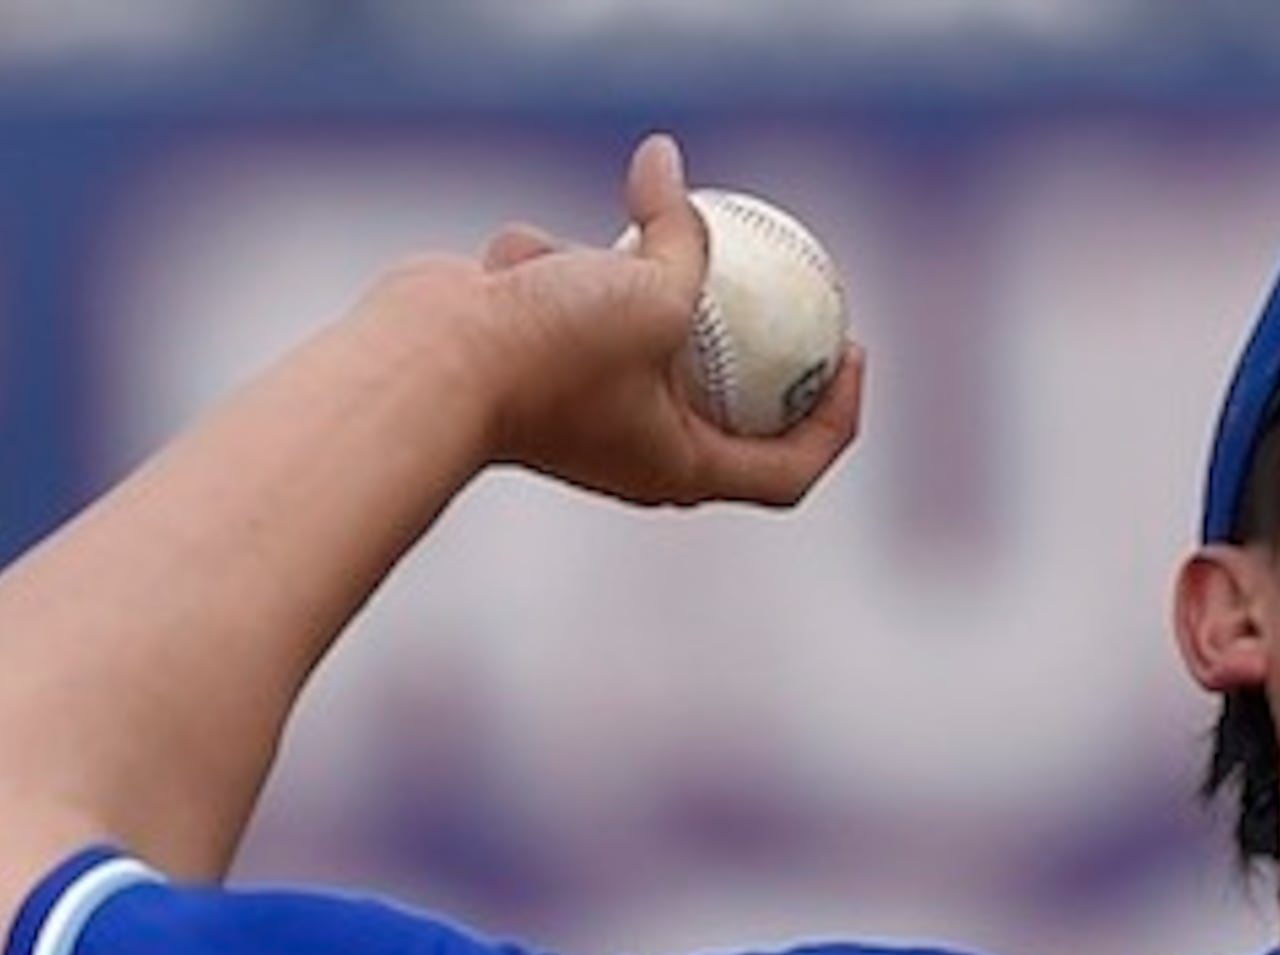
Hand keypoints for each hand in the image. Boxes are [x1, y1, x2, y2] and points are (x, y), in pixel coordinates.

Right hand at [413, 133, 865, 510]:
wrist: (426, 362)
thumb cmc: (551, 351)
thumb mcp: (650, 289)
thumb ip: (677, 232)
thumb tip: (665, 162)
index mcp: (682, 468)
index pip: (787, 467)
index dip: (836, 417)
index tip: (853, 351)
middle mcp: (637, 448)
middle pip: (728, 410)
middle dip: (762, 350)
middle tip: (795, 286)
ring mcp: (583, 406)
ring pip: (640, 337)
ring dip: (637, 284)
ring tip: (617, 248)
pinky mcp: (533, 362)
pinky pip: (569, 306)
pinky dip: (556, 270)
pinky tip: (523, 255)